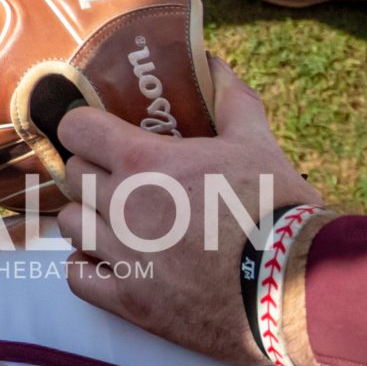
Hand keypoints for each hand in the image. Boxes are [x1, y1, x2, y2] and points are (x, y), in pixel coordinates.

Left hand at [56, 56, 321, 365]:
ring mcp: (123, 255)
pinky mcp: (130, 301)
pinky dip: (88, 269)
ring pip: (69, 224)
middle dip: (90, 175)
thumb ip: (230, 100)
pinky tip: (113, 264)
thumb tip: (214, 64)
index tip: (95, 136)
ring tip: (115, 223)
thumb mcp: (257, 145)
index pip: (74, 128)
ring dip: (88, 220)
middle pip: (71, 176)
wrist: (297, 286)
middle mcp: (122, 205)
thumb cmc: (277, 211)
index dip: (82, 129)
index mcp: (144, 162)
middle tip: (117, 181)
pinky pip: (77, 277)